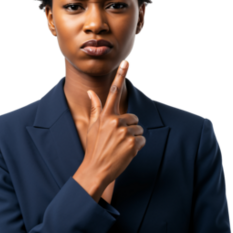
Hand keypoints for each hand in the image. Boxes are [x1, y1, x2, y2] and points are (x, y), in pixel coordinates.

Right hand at [73, 60, 144, 200]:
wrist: (95, 169)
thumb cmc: (94, 148)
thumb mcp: (92, 126)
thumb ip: (95, 108)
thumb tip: (91, 92)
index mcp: (105, 116)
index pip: (113, 92)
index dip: (120, 76)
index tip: (126, 62)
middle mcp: (115, 121)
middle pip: (133, 118)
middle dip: (129, 128)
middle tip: (118, 140)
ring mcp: (124, 132)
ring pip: (138, 130)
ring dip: (133, 138)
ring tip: (120, 147)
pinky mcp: (133, 143)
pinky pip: (142, 140)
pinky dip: (137, 147)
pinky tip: (126, 153)